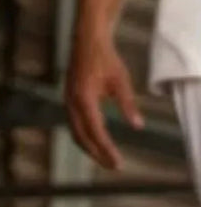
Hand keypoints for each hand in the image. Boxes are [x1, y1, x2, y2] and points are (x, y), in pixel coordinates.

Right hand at [65, 18, 142, 169]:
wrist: (87, 40)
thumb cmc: (105, 58)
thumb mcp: (120, 80)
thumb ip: (128, 104)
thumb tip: (138, 126)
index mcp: (83, 98)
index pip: (95, 131)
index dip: (106, 149)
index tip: (117, 163)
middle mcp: (72, 102)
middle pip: (81, 137)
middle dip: (96, 154)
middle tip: (113, 166)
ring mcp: (68, 101)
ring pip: (76, 132)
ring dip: (89, 147)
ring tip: (105, 157)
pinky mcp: (69, 99)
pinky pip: (74, 124)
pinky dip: (85, 136)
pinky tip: (97, 139)